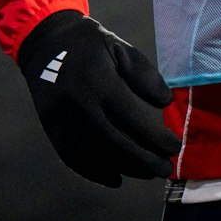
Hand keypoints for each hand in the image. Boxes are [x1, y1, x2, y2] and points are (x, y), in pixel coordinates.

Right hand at [17, 9, 181, 186]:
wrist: (45, 42)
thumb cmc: (90, 44)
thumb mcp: (120, 47)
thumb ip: (143, 74)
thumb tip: (165, 103)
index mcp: (98, 79)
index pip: (132, 116)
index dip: (155, 136)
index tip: (174, 147)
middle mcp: (78, 102)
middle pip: (113, 142)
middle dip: (143, 160)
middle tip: (165, 169)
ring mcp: (61, 118)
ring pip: (94, 154)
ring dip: (123, 168)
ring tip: (147, 173)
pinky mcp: (50, 127)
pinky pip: (72, 157)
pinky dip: (94, 172)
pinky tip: (115, 178)